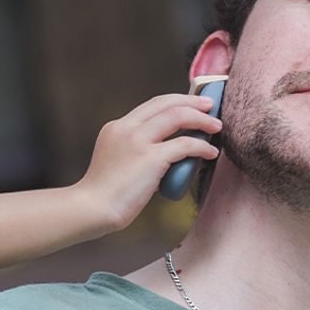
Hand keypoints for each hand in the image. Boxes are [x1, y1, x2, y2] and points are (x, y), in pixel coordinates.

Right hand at [74, 92, 221, 231]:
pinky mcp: (149, 157)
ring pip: (176, 116)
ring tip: (216, 127)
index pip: (152, 105)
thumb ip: (139, 151)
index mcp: (117, 127)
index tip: (194, 104)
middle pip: (165, 103)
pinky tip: (210, 153)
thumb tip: (172, 154)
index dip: (176, 101)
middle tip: (210, 105)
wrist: (93, 208)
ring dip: (201, 120)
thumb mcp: (118, 160)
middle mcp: (126, 128)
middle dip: (192, 101)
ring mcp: (137, 141)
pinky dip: (201, 147)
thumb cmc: (106, 194)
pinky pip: (184, 145)